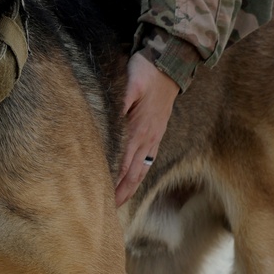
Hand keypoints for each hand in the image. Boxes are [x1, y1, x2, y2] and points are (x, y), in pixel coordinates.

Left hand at [115, 53, 178, 206]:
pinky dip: (139, 174)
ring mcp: (154, 137)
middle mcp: (148, 138)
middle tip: (107, 210)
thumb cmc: (146, 72)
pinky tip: (134, 180)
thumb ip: (120, 102)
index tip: (103, 198)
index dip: (114, 182)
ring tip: (119, 202)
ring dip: (130, 187)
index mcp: (139, 129)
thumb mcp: (130, 83)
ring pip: (141, 169)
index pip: (124, 164)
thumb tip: (109, 119)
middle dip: (121, 192)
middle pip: (133, 173)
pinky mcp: (157, 132)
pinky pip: (148, 160)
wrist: (170, 64)